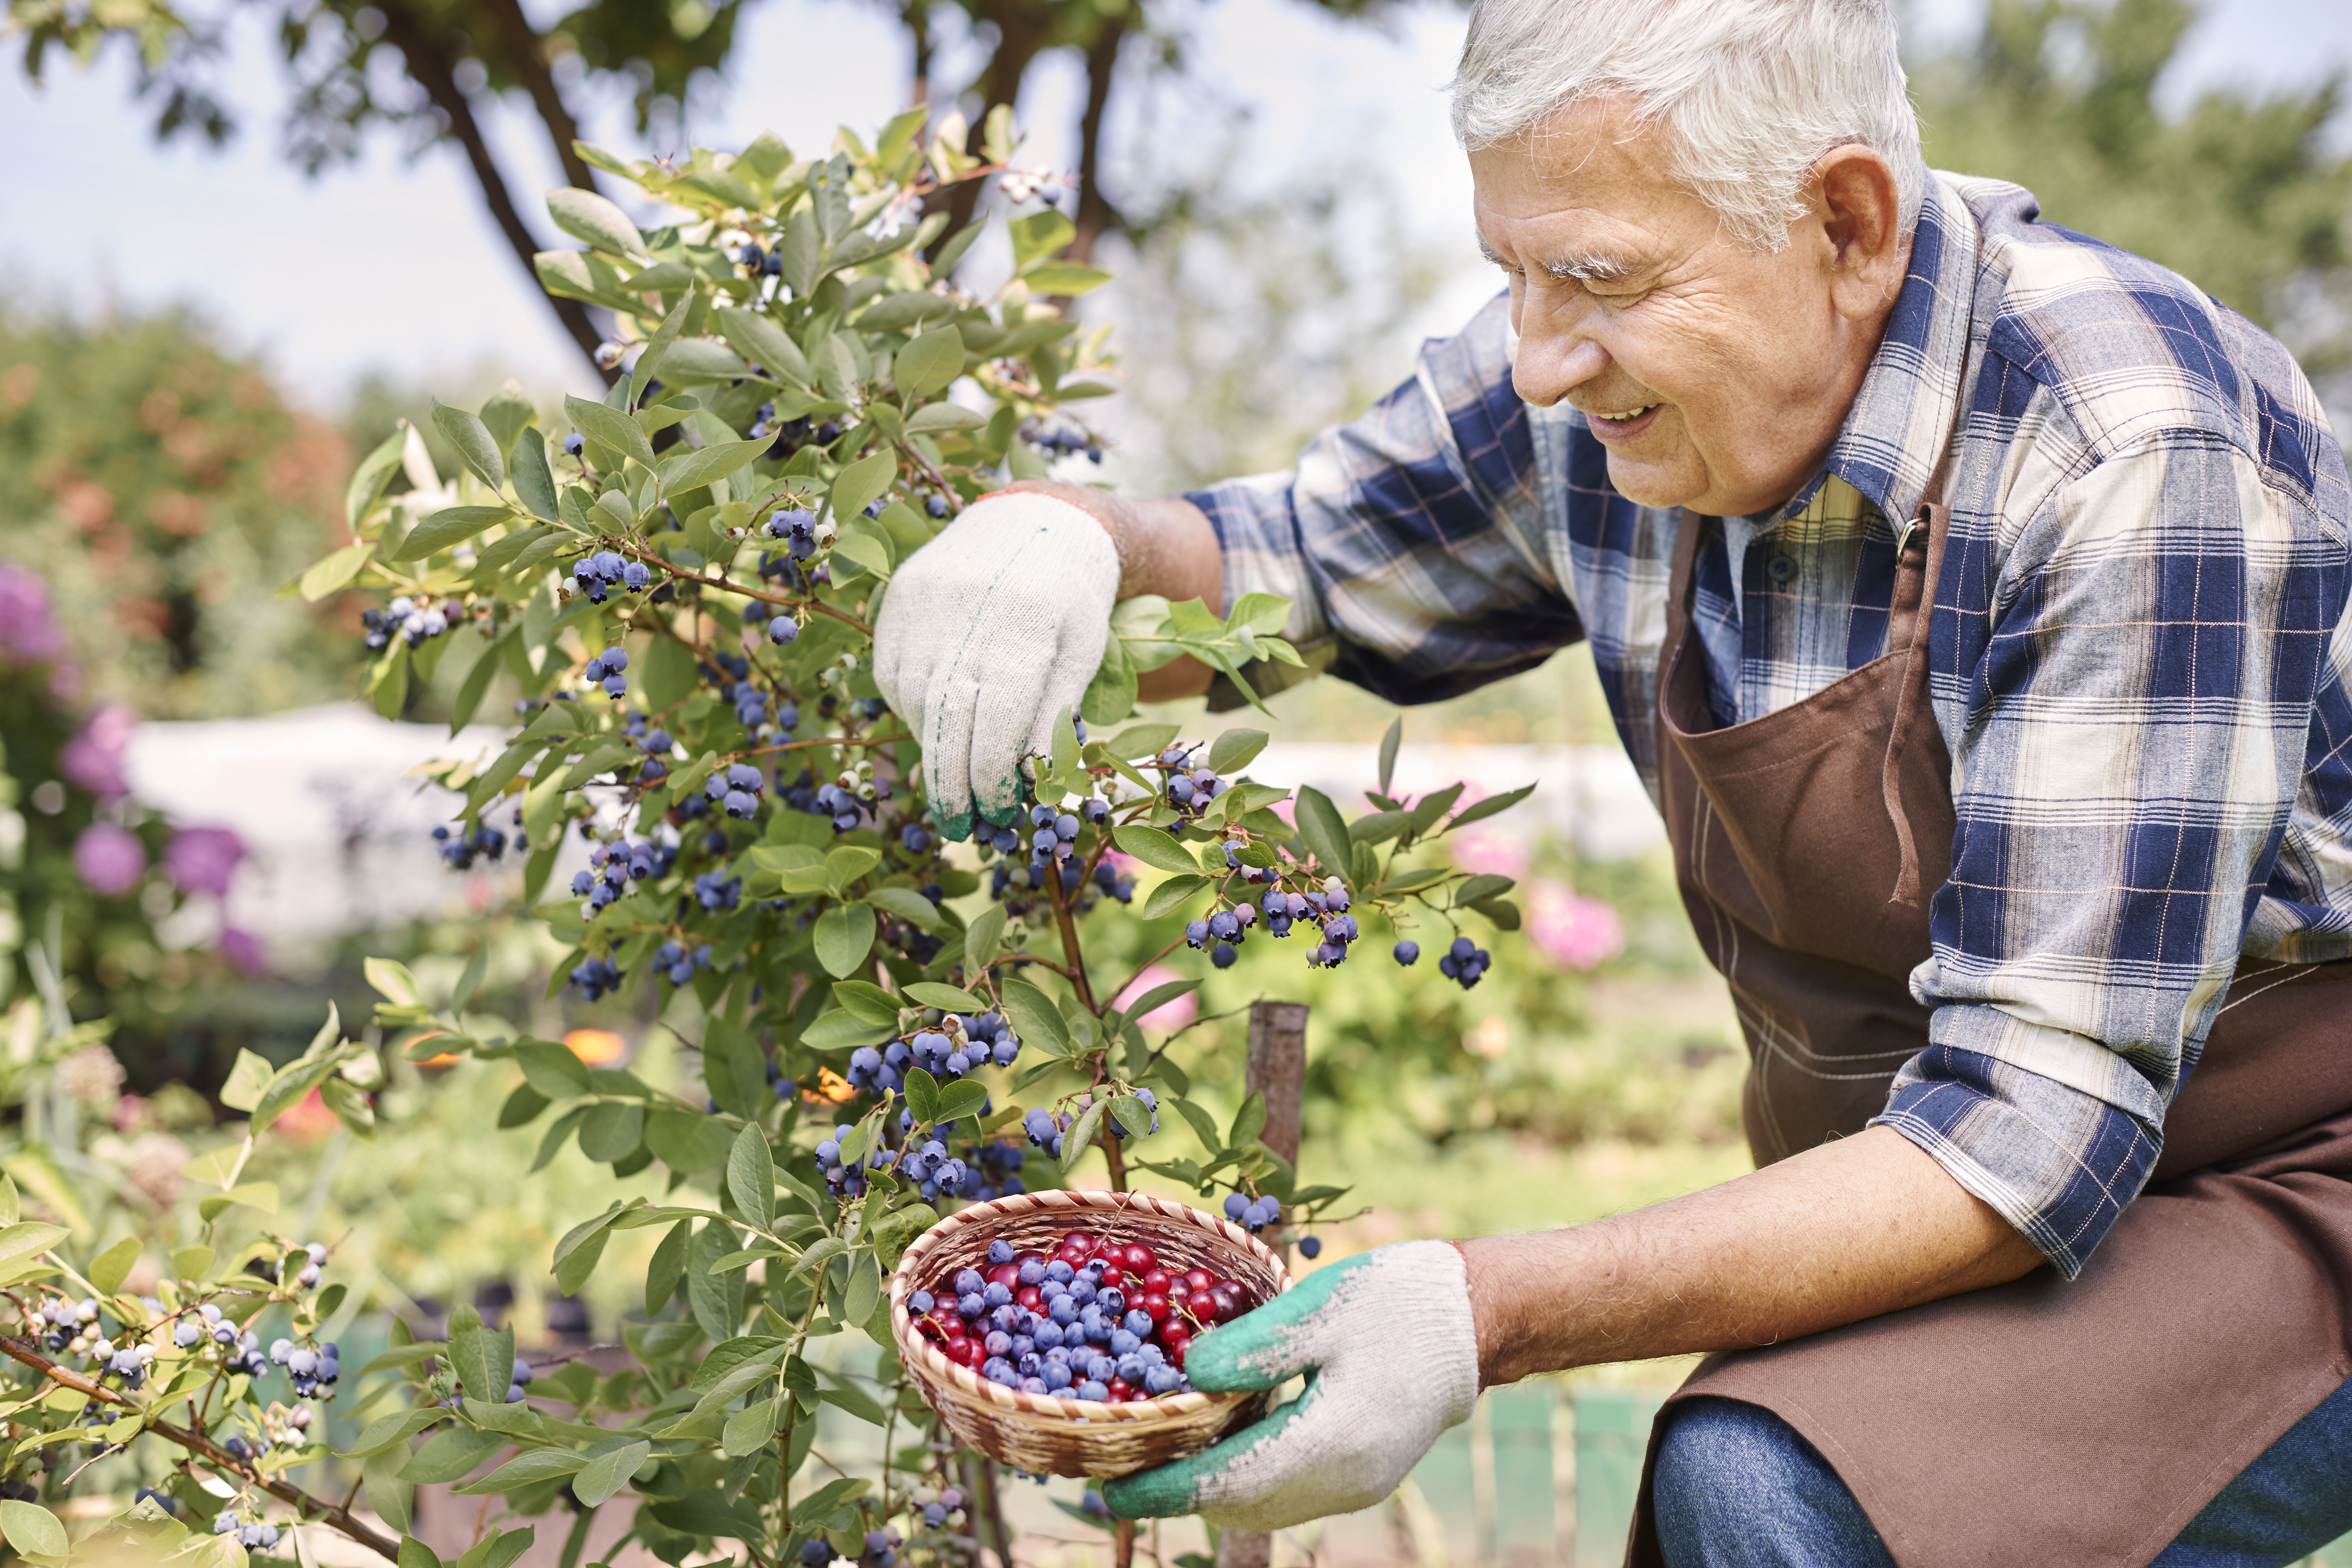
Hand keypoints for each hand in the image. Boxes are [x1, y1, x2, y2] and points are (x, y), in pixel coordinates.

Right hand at [870, 490, 1118, 839]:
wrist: (1035, 517)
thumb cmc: (1070, 599)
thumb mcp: (1082, 654)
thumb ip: (1053, 717)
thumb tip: (1030, 787)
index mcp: (1026, 631)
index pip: (996, 728)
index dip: (992, 781)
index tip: (996, 816)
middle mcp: (968, 615)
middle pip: (946, 722)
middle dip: (951, 785)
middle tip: (960, 827)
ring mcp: (925, 603)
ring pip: (913, 701)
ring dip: (931, 748)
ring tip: (954, 773)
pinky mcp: (900, 598)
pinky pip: (891, 673)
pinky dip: (909, 708)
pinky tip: (934, 723)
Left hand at [1103, 1240, 1478, 1529]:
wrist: (1477, 1317)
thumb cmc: (1398, 1302)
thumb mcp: (1319, 1308)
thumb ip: (1253, 1347)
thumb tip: (1188, 1376)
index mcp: (1329, 1443)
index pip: (1225, 1483)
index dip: (1162, 1488)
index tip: (1107, 1488)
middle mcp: (1342, 1481)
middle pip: (1239, 1505)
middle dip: (1177, 1492)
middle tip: (1122, 1463)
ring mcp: (1357, 1484)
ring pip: (1262, 1504)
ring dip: (1209, 1487)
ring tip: (1160, 1455)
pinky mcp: (1364, 1472)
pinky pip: (1286, 1491)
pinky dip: (1244, 1476)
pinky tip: (1220, 1441)